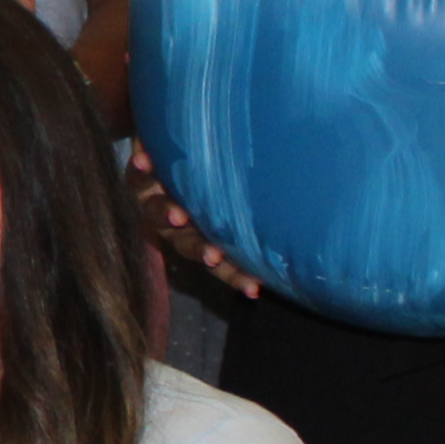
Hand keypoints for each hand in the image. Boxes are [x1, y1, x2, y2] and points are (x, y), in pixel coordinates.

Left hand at [126, 141, 259, 303]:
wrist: (158, 155)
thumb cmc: (202, 181)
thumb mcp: (226, 199)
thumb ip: (249, 208)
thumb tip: (306, 215)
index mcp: (197, 237)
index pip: (218, 264)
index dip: (235, 275)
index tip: (255, 288)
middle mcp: (174, 227)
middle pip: (186, 243)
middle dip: (201, 249)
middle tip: (213, 255)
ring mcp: (153, 203)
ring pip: (157, 213)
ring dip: (167, 215)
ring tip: (178, 215)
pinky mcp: (139, 176)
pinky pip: (138, 173)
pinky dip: (142, 168)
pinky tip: (144, 161)